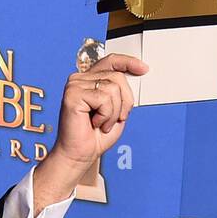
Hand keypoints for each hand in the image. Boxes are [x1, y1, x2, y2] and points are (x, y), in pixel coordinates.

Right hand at [33, 53, 148, 208]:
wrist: (81, 155)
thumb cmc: (96, 136)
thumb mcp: (117, 112)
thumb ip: (123, 94)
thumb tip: (138, 78)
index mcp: (90, 80)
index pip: (111, 61)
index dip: (128, 62)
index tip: (143, 69)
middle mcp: (81, 78)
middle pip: (117, 77)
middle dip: (125, 102)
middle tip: (115, 119)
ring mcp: (75, 84)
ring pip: (112, 89)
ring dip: (113, 113)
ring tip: (102, 123)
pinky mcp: (73, 94)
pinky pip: (103, 99)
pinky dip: (105, 116)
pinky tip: (95, 123)